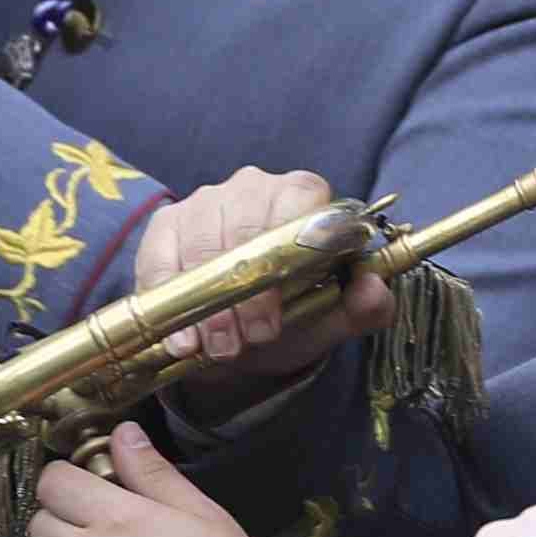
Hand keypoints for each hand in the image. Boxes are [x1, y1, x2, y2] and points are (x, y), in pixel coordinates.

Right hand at [118, 168, 389, 399]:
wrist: (241, 337)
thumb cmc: (292, 316)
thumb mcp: (332, 318)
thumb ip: (364, 306)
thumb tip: (374, 289)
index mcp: (302, 196)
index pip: (299, 200)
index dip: (287, 257)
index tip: (278, 315)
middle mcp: (254, 186)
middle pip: (244, 223)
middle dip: (244, 293)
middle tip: (248, 342)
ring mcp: (206, 201)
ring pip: (202, 244)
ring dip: (210, 306)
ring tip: (221, 349)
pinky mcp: (167, 225)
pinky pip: (161, 258)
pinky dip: (171, 302)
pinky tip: (184, 340)